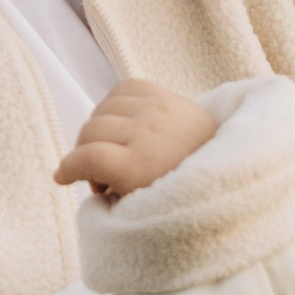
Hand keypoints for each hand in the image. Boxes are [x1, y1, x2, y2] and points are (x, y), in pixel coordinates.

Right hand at [56, 78, 218, 204]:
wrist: (231, 171)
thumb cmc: (184, 197)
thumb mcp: (143, 207)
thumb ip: (108, 196)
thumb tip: (79, 178)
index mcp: (141, 165)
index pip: (87, 157)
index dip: (68, 168)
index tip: (62, 178)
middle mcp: (148, 132)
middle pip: (90, 131)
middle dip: (84, 154)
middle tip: (100, 176)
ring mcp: (158, 109)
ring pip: (103, 108)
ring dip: (99, 130)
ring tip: (113, 150)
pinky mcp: (167, 95)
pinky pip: (124, 87)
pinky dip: (115, 104)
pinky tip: (121, 123)